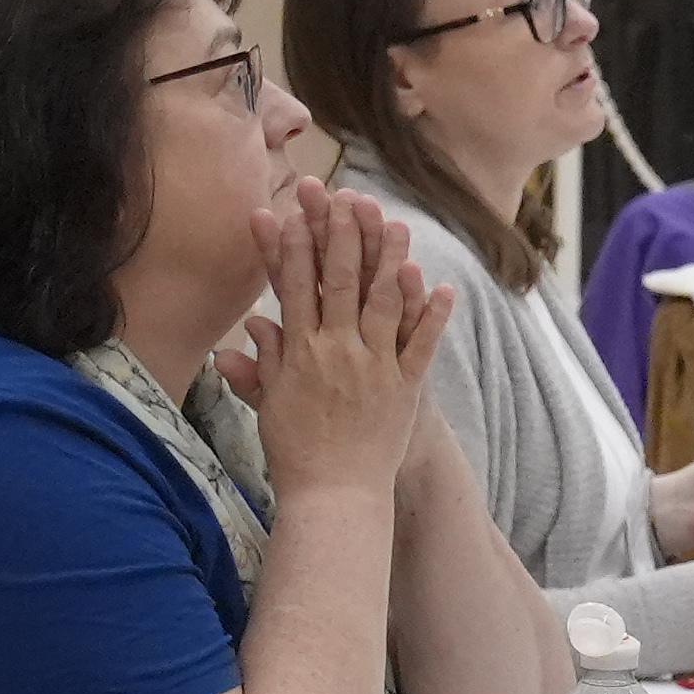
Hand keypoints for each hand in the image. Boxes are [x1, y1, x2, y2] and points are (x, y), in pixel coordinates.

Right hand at [219, 180, 446, 497]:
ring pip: (384, 304)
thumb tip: (252, 324)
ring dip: (390, 261)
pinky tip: (441, 284)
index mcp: (300, 353)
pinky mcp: (405, 388)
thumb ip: (265, 360)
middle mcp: (337, 352)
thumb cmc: (296, 452)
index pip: (297, 287)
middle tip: (348, 198)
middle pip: (340, 283)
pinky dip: (431, 314)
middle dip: (344, 236)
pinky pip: (421, 345)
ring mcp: (374, 368)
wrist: (333, 495)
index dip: (299, 246)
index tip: (299, 210)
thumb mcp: (270, 403)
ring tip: (397, 224)